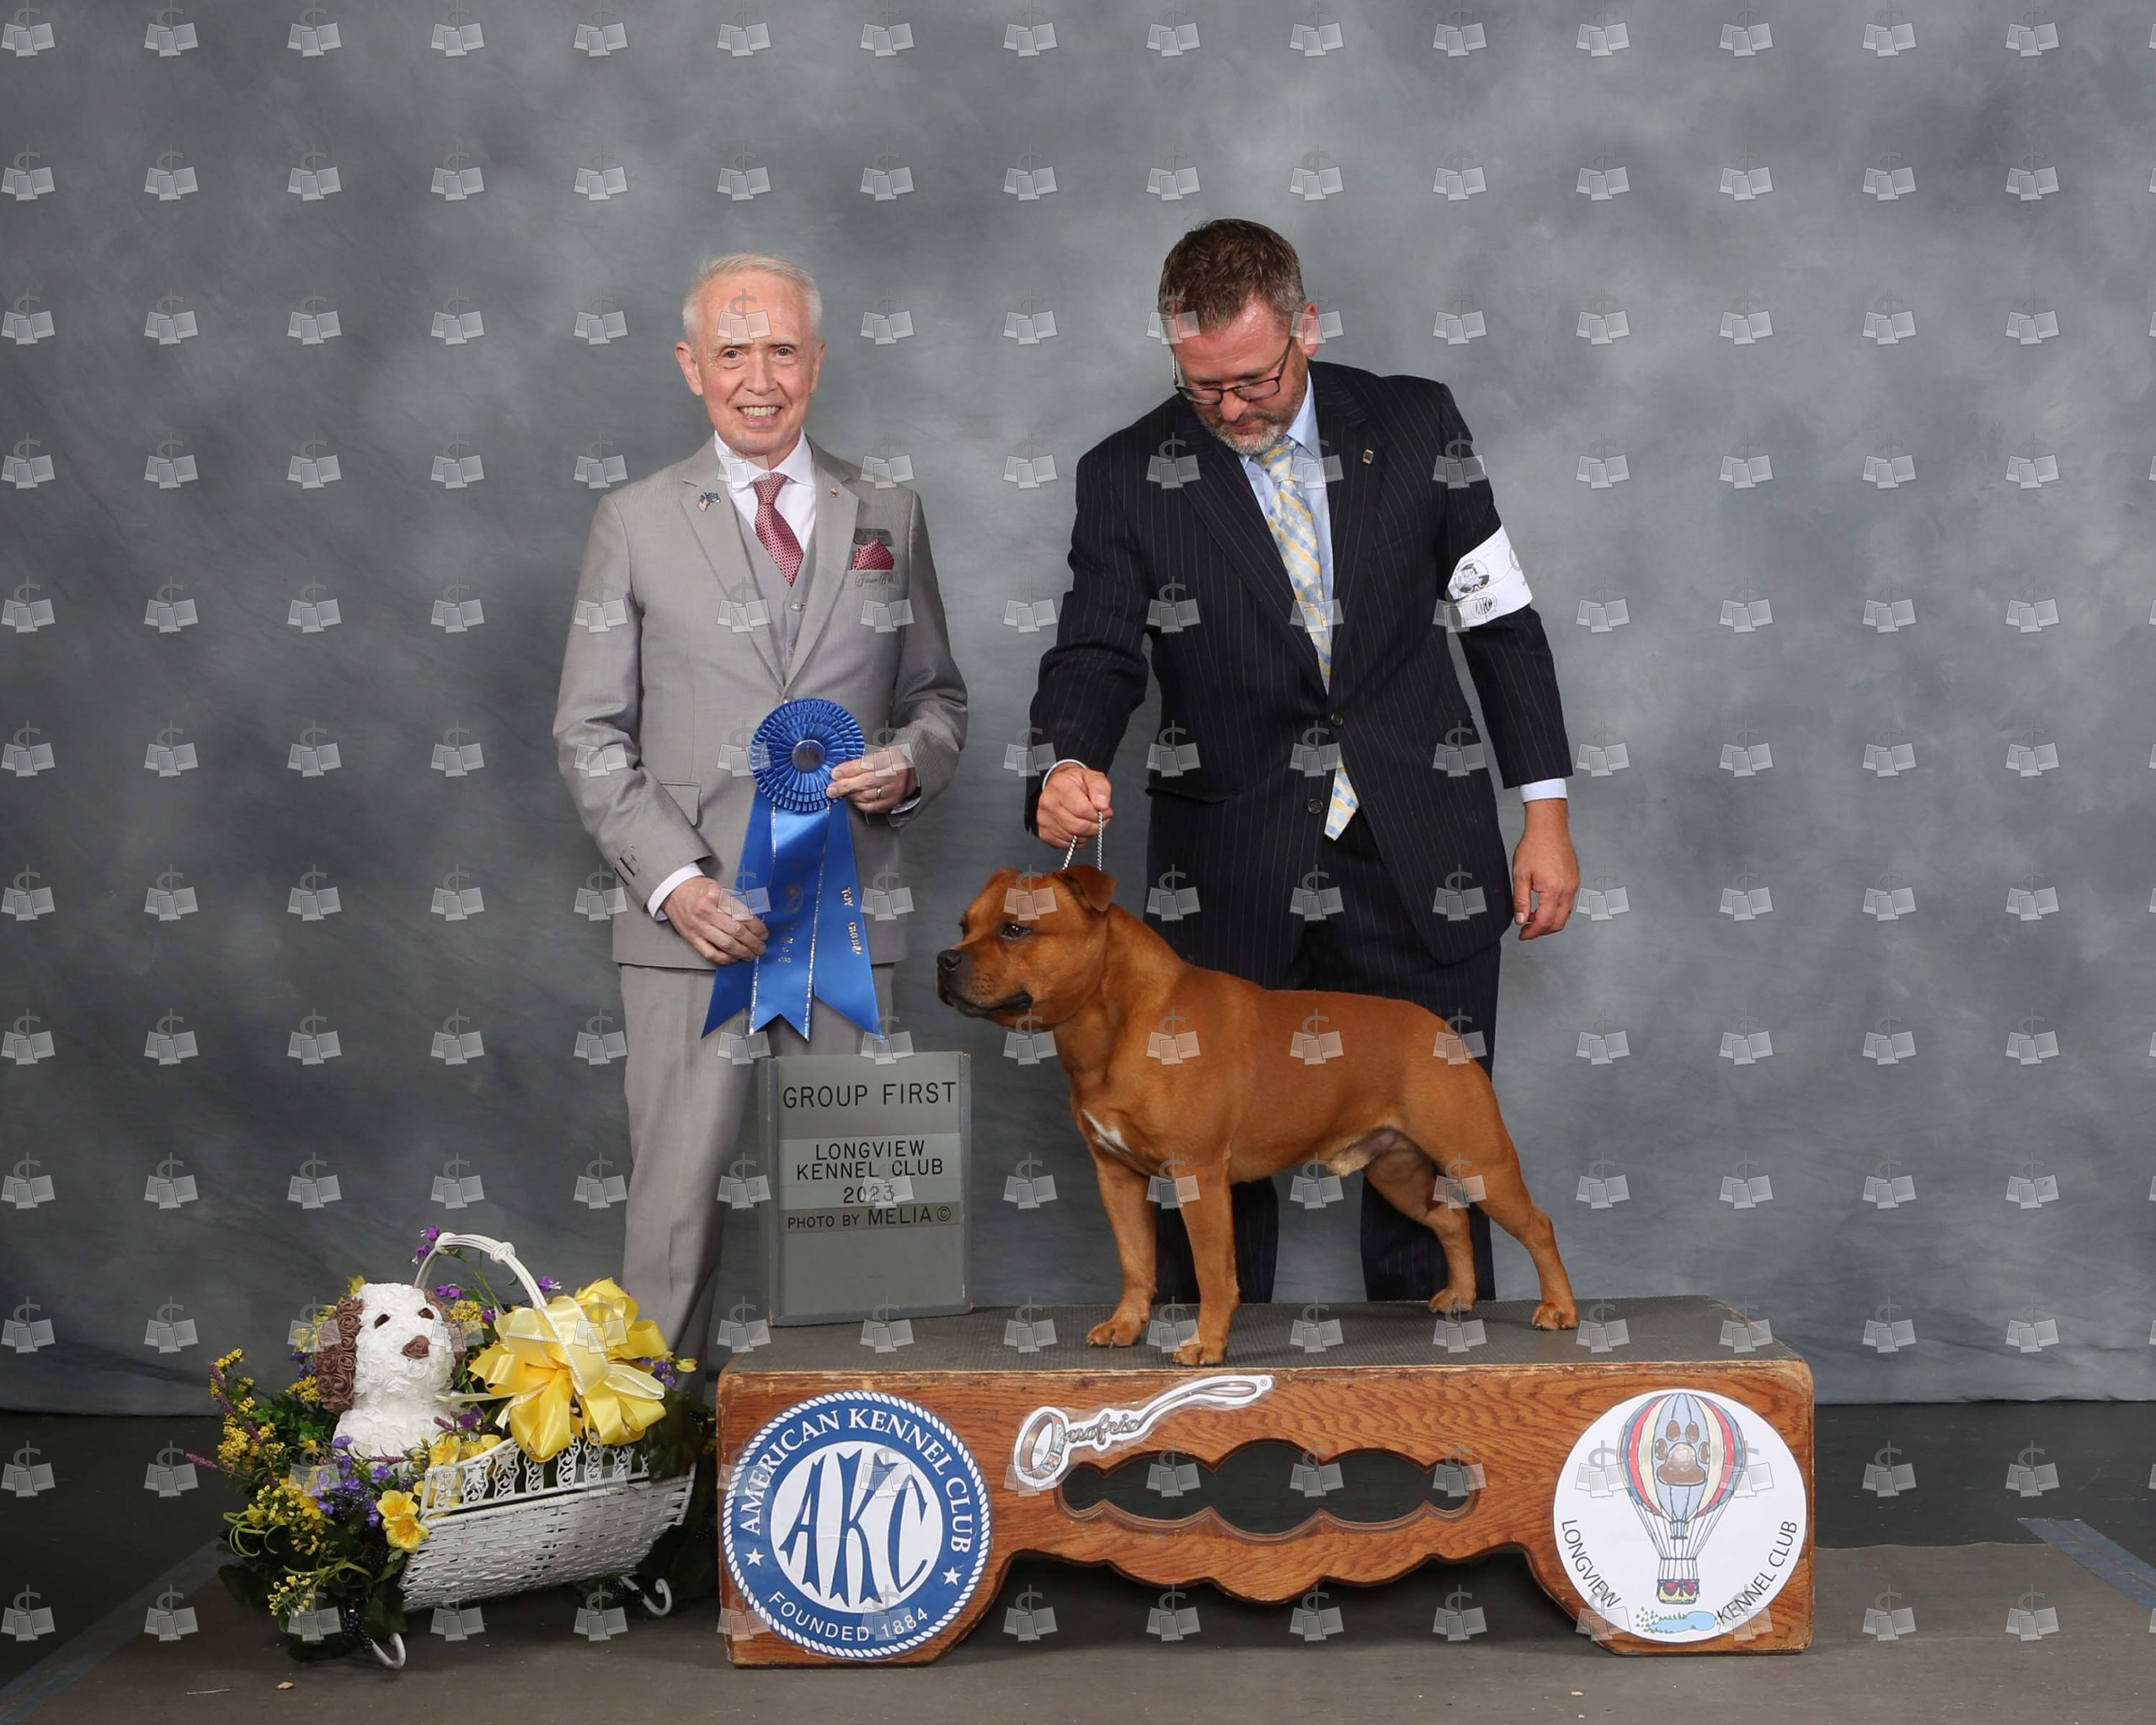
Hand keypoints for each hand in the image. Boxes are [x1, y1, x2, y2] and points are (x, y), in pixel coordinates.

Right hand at [661, 876, 767, 963]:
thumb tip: (755, 922)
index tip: (764, 933)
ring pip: (727, 944)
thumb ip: (735, 904)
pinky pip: (711, 953)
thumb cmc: (700, 889)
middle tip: (761, 947)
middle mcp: (707, 911)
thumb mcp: (719, 888)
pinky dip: (725, 958)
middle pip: (737, 931)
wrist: (675, 891)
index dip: (757, 927)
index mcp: (717, 895)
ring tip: (752, 955)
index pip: (743, 915)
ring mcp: (698, 926)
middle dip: (754, 942)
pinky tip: (734, 958)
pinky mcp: (692, 938)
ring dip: (743, 952)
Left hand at [826, 748, 915, 813]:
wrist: (911, 770)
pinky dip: (860, 803)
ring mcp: (895, 790)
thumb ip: (861, 761)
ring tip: (840, 792)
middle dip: (845, 786)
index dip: (849, 770)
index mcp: (891, 757)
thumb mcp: (879, 752)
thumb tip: (840, 770)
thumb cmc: (892, 759)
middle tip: (832, 789)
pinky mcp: (893, 802)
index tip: (835, 773)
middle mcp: (895, 775)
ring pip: (867, 795)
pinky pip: (872, 806)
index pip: (867, 765)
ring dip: (851, 795)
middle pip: (866, 782)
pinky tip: (853, 799)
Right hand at [1036, 762, 1111, 847]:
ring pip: (1074, 837)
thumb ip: (1100, 788)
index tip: (1105, 811)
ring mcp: (1044, 819)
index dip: (1098, 814)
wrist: (1058, 787)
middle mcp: (1048, 803)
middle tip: (1100, 819)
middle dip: (1095, 826)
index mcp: (1059, 786)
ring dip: (1087, 833)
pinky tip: (1079, 828)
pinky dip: (1078, 840)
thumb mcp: (1092, 777)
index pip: (1082, 809)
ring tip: (1089, 821)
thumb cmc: (1075, 783)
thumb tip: (1102, 805)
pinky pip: (1067, 844)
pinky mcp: (1045, 833)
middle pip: (1078, 826)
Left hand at [1512, 802, 1578, 939]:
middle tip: (1526, 930)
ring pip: (1565, 915)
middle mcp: (1568, 890)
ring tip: (1531, 917)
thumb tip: (1520, 920)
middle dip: (1541, 931)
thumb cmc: (1534, 846)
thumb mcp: (1520, 875)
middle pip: (1558, 923)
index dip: (1532, 932)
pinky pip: (1568, 904)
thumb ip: (1520, 901)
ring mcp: (1574, 886)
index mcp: (1554, 890)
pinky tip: (1542, 906)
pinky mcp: (1575, 881)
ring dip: (1549, 921)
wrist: (1549, 828)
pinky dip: (1556, 911)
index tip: (1522, 935)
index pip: (1544, 922)